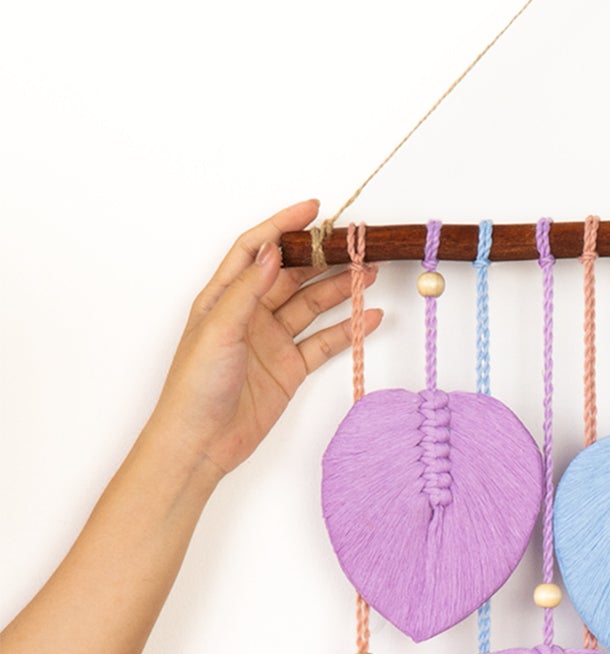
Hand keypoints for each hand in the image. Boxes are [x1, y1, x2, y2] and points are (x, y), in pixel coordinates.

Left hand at [146, 200, 384, 483]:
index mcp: (223, 297)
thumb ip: (247, 289)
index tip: (313, 210)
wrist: (200, 443)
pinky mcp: (290, 368)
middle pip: (291, 274)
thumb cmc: (195, 386)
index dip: (283, 225)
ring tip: (370, 275)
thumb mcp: (218, 330)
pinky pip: (324, 341)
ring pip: (312, 304)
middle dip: (322, 258)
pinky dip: (348, 329)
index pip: (256, 248)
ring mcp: (272, 340)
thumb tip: (273, 251)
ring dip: (340, 290)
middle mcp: (249, 313)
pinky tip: (370, 317)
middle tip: (354, 246)